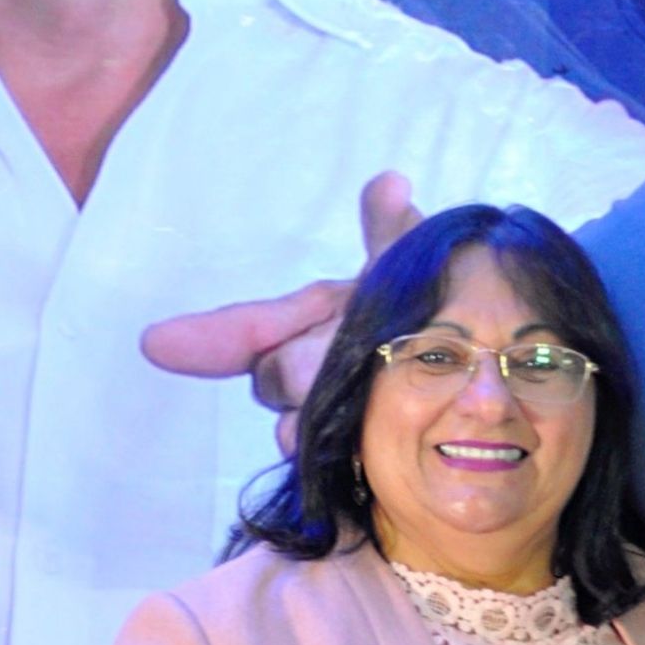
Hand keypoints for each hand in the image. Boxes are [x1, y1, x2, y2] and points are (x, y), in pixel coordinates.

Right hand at [140, 171, 417, 453]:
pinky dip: (332, 458)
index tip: (157, 344)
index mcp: (320, 321)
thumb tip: (390, 183)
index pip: (255, 329)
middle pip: (279, 374)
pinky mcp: (357, 456)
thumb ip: (395, 233)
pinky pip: (325, 461)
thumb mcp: (419, 268)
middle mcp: (316, 368)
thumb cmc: (445, 306)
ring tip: (341, 414)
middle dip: (300, 367)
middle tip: (341, 357)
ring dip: (309, 419)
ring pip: (297, 423)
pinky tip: (349, 458)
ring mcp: (334, 416)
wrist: (487, 366)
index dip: (211, 336)